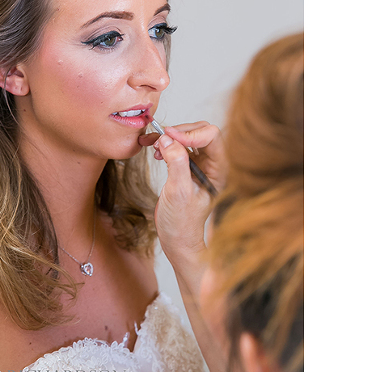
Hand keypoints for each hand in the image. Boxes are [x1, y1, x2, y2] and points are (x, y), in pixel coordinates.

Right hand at [138, 122, 225, 266]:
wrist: (176, 239)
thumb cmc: (182, 222)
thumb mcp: (179, 192)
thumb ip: (176, 163)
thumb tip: (167, 138)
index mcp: (219, 170)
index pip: (212, 136)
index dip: (190, 134)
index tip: (169, 138)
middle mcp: (212, 165)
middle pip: (201, 132)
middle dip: (179, 132)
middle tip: (160, 139)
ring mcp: (200, 165)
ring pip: (188, 137)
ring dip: (170, 136)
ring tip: (153, 144)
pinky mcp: (187, 167)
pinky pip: (178, 146)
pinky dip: (165, 144)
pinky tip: (155, 151)